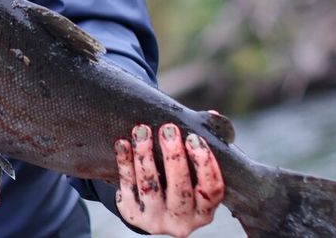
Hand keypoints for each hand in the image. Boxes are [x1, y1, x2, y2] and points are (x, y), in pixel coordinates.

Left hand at [114, 123, 224, 237]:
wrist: (148, 209)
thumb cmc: (178, 182)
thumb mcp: (194, 174)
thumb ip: (202, 146)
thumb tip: (212, 115)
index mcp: (203, 213)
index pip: (212, 190)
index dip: (205, 164)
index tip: (194, 138)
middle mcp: (181, 221)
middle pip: (180, 189)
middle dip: (174, 156)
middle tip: (168, 129)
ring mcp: (155, 220)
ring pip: (150, 187)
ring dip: (145, 155)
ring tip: (142, 130)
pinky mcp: (132, 214)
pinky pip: (127, 185)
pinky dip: (124, 162)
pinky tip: (123, 143)